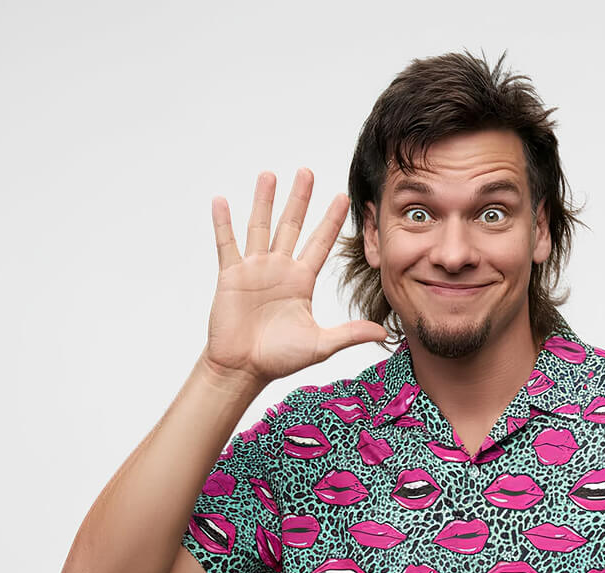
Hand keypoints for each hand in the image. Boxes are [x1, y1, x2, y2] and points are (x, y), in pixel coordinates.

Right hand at [204, 168, 386, 384]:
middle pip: (291, 226)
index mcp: (301, 281)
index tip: (343, 198)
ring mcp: (254, 270)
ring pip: (260, 227)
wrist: (244, 368)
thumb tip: (383, 334)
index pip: (320, 243)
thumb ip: (350, 334)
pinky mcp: (231, 276)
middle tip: (307, 172)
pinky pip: (227, 244)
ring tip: (269, 174)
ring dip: (264, 201)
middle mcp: (279, 270)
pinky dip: (223, 223)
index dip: (331, 221)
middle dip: (300, 199)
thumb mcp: (320, 345)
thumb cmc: (279, 358)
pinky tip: (221, 200)